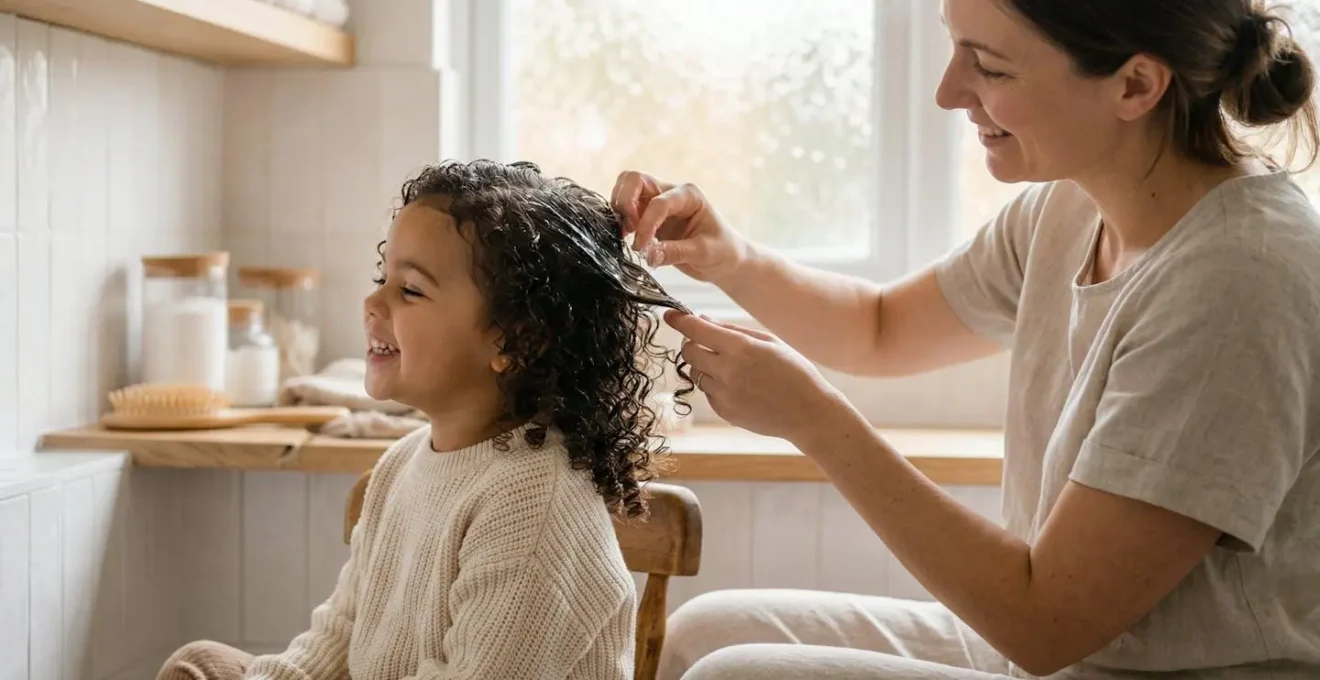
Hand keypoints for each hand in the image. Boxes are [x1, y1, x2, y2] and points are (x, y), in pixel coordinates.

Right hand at [610, 171, 750, 284]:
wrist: (725, 259)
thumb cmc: (721, 251)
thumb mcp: (703, 253)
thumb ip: (675, 252)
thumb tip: (648, 255)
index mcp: (689, 195)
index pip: (658, 203)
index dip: (646, 224)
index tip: (642, 248)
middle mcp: (671, 192)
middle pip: (635, 180)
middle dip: (625, 204)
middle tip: (628, 231)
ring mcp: (657, 201)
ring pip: (626, 188)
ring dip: (620, 210)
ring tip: (627, 234)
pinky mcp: (648, 214)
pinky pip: (626, 206)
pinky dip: (620, 218)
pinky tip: (628, 237)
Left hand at [665, 310, 851, 442]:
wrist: (808, 413)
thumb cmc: (794, 372)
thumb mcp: (769, 342)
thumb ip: (733, 330)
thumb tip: (702, 319)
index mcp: (740, 348)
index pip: (696, 329)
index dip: (680, 320)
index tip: (670, 315)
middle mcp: (727, 371)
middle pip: (688, 351)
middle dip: (692, 343)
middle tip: (706, 342)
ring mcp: (723, 394)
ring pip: (696, 373)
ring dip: (705, 366)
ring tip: (732, 368)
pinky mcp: (723, 411)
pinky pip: (707, 392)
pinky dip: (715, 385)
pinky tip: (740, 386)